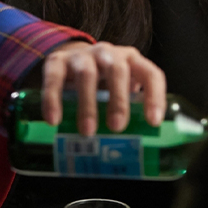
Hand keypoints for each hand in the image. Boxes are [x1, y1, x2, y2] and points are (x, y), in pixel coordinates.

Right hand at [39, 40, 165, 136]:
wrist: (70, 59)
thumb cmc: (102, 82)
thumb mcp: (118, 90)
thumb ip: (127, 110)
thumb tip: (133, 153)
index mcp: (131, 61)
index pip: (150, 74)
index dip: (154, 96)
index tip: (153, 122)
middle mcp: (109, 54)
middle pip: (117, 70)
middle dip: (118, 100)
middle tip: (116, 127)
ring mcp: (82, 56)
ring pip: (86, 74)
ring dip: (88, 103)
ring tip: (87, 132)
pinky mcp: (57, 61)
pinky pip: (54, 77)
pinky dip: (53, 99)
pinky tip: (54, 120)